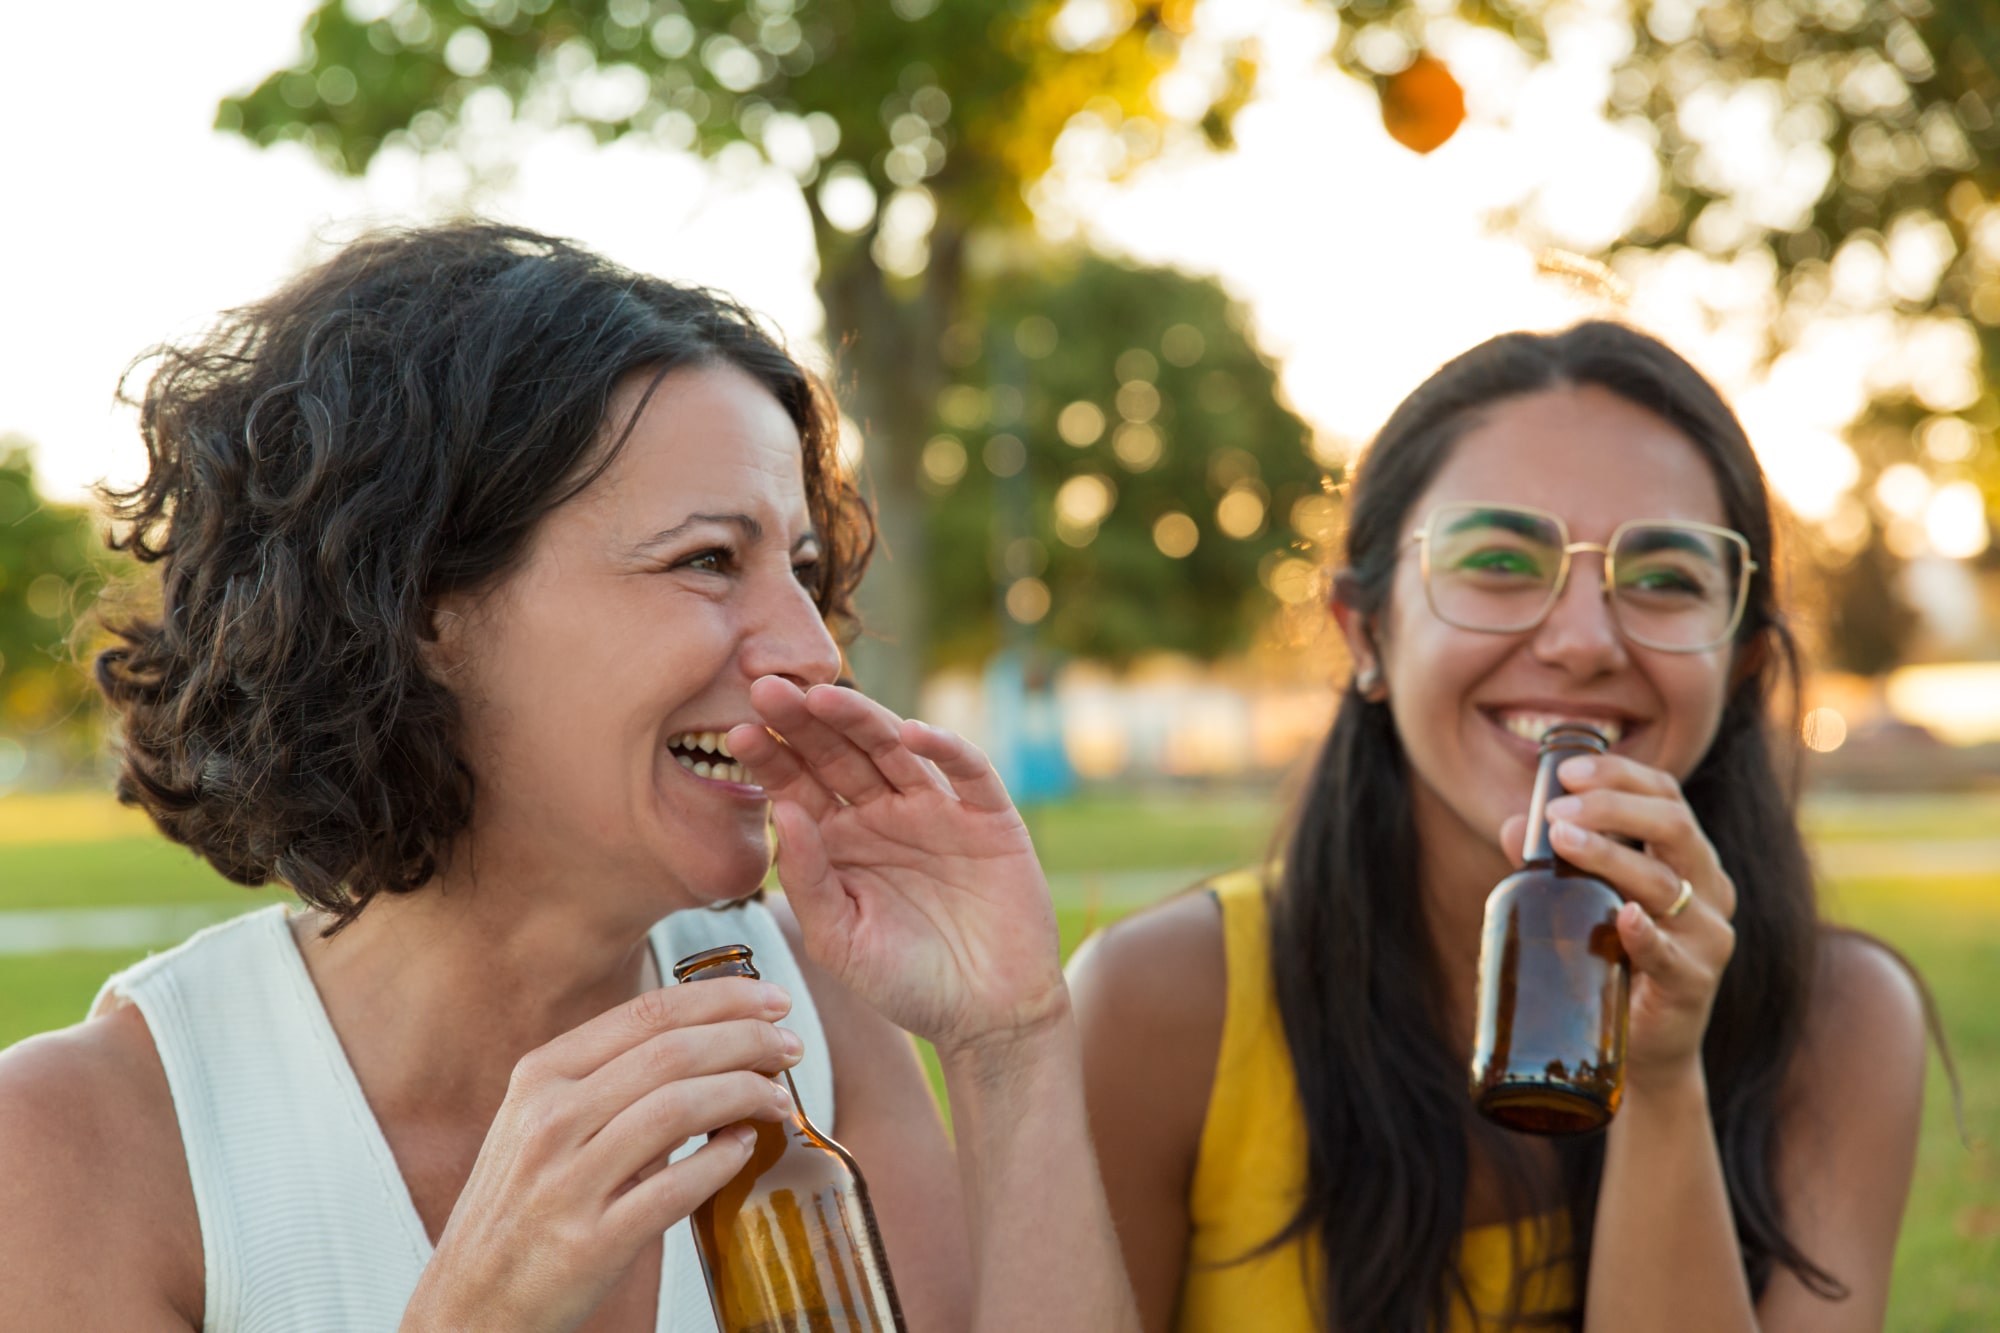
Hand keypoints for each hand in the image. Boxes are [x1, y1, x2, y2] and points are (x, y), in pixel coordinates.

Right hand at [401, 979, 801, 1332]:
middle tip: (790, 1045)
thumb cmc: (519, 1207)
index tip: (772, 999)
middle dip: (748, 1040)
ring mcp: (567, 1182)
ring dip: (745, 1094)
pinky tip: (745, 1148)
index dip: (722, 999)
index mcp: (540, 1077)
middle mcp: (549, 1120)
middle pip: (673, 1053)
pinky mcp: (590, 1243)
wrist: (469, 1304)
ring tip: (778, 1099)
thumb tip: (703, 1041)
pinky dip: (722, 1160)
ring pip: (679, 1109)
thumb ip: (606, 1080)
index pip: (647, 1013)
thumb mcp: (538, 1123)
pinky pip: (675, 1187)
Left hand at [727, 677, 1066, 1055]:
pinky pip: (967, 772)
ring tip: (823, 697)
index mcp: (839, 839)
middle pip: (838, 752)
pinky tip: (912, 734)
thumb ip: (808, 881)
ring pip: (894, 748)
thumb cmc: (903, 982)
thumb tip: (782, 811)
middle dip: (804, 721)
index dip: (770, 757)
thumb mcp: (838, 939)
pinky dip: (945, 748)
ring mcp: (936, 810)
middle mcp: (882, 813)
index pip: (797, 784)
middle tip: (765, 688)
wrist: (985, 1016)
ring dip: (861, 719)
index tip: (735, 733)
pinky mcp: (988, 817)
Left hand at [1499, 753, 1735, 1091]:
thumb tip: (1511, 826)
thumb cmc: (1616, 958)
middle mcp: (1708, 888)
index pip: (1667, 796)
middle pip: (1673, 827)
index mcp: (1688, 858)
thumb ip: (1556, 865)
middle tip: (1557, 811)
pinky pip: (1670, 953)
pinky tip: (1623, 917)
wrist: (1646, 1046)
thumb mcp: (1588, 902)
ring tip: (1562, 839)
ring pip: (1664, 883)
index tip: (1567, 771)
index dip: (1620, 775)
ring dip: (1610, 856)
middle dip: (1612, 809)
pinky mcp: (1693, 982)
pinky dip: (1645, 933)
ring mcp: (1706, 936)